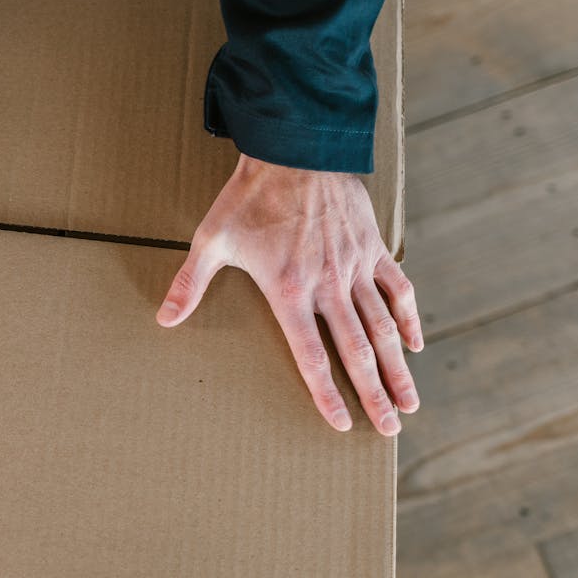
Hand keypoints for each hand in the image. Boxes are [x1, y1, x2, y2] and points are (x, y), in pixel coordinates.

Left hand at [156, 153, 422, 434]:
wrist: (294, 148)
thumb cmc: (248, 196)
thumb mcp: (212, 240)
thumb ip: (190, 284)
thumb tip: (164, 319)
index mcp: (289, 291)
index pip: (310, 355)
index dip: (326, 393)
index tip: (341, 424)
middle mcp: (329, 285)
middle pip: (356, 352)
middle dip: (374, 395)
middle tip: (389, 430)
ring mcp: (355, 267)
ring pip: (382, 328)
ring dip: (397, 369)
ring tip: (410, 404)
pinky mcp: (372, 247)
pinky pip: (398, 289)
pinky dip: (408, 318)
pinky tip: (414, 344)